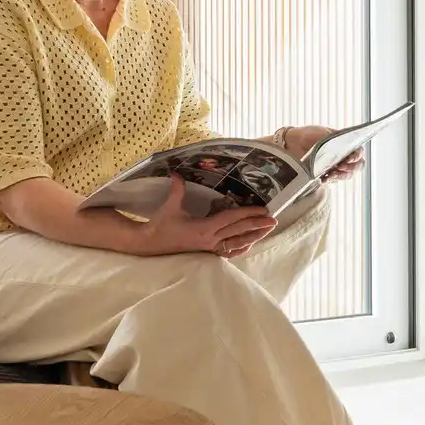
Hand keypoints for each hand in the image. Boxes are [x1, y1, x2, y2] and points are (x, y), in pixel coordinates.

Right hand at [138, 175, 276, 257]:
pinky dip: (240, 247)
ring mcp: (209, 249)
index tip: (263, 209)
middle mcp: (210, 240)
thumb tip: (177, 172)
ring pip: (237, 243)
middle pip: (239, 232)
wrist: (149, 244)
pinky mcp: (206, 252)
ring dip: (253, 236)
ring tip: (267, 230)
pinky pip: (228, 252)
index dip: (248, 214)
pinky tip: (250, 244)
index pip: (231, 219)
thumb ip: (177, 189)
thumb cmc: (160, 225)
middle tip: (274, 220)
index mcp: (203, 229)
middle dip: (257, 225)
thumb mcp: (170, 206)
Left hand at [280, 126, 364, 181]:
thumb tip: (342, 145)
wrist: (294, 143)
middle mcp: (345, 156)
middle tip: (341, 167)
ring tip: (332, 174)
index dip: (357, 156)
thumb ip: (334, 139)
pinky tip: (325, 178)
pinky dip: (331, 180)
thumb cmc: (310, 135)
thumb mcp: (323, 133)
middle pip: (357, 166)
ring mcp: (338, 166)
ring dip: (341, 176)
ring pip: (347, 175)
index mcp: (347, 144)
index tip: (350, 158)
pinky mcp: (329, 174)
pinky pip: (335, 180)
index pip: (359, 151)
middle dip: (351, 168)